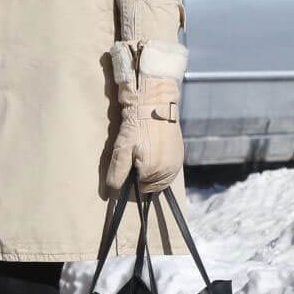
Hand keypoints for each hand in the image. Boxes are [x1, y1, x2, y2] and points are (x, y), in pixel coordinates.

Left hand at [105, 76, 183, 193]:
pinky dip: (162, 164)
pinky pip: (169, 169)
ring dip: (153, 170)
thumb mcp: (122, 148)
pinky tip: (155, 150)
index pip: (140, 188)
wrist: (155, 104)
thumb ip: (117, 172)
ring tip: (147, 151)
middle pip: (152, 185)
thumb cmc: (137, 126)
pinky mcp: (180, 155)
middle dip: (144, 175)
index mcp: (154, 173)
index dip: (132, 176)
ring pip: (161, 178)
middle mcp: (169, 172)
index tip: (130, 162)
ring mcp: (177, 164)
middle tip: (138, 155)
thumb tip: (113, 189)